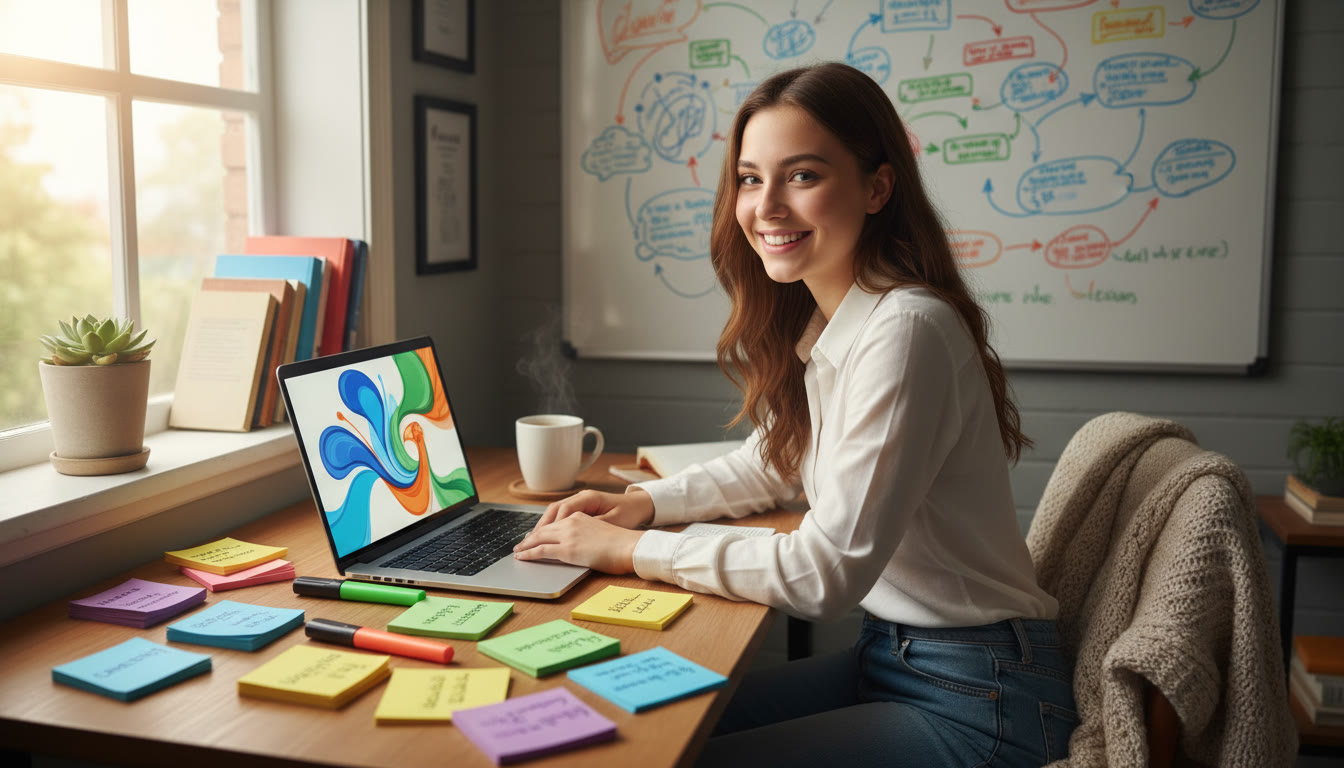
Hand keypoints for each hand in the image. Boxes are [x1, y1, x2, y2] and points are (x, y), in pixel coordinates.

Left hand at [513, 513, 643, 573]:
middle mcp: (572, 522)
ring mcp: (568, 535)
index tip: (534, 536)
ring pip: (539, 538)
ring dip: (526, 545)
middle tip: (520, 544)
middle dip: (530, 537)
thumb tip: (581, 545)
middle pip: (543, 529)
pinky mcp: (567, 550)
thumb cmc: (622, 544)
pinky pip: (541, 550)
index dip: (542, 530)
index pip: (555, 522)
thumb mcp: (601, 531)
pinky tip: (522, 557)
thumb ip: (587, 535)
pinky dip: (529, 553)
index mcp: (580, 516)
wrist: (629, 546)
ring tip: (518, 551)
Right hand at [532, 489, 654, 530]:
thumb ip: (592, 526)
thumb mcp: (613, 522)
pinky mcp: (582, 509)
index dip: (548, 526)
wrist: (640, 507)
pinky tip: (545, 536)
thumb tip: (573, 535)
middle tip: (525, 543)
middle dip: (539, 528)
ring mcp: (581, 502)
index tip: (535, 540)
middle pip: (554, 510)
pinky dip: (551, 525)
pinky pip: (561, 515)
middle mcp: (581, 497)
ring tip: (530, 541)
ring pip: (555, 512)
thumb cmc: (629, 514)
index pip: (561, 510)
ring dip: (543, 526)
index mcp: (588, 498)